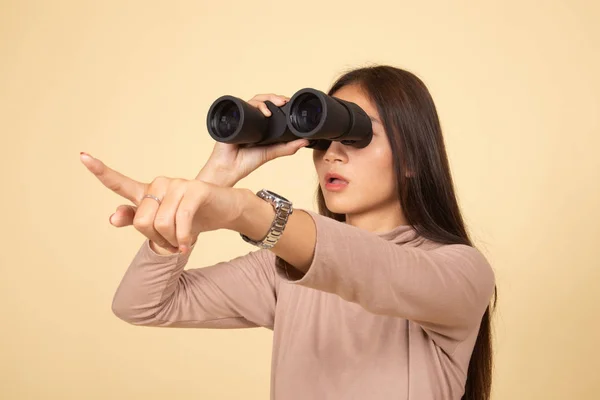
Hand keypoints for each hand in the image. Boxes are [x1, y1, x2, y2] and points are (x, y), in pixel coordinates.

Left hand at [80, 152, 243, 253]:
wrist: (224, 212)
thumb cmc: (193, 218)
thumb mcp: (163, 227)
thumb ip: (137, 222)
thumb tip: (112, 218)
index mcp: (148, 192)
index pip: (119, 183)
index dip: (100, 171)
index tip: (82, 156)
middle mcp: (159, 184)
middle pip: (141, 221)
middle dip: (156, 238)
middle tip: (171, 240)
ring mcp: (177, 184)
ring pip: (160, 223)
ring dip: (172, 240)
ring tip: (182, 240)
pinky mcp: (195, 189)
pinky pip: (180, 220)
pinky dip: (183, 238)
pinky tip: (187, 242)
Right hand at [197, 93, 309, 186]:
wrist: (229, 168)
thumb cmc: (246, 161)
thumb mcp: (272, 152)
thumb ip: (288, 147)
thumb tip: (306, 141)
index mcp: (260, 125)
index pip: (270, 107)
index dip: (279, 102)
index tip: (290, 103)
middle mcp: (251, 119)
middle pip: (262, 100)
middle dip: (274, 97)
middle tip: (285, 101)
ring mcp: (242, 117)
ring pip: (253, 100)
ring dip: (266, 100)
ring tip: (277, 105)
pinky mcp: (234, 118)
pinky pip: (243, 106)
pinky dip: (254, 105)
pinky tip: (264, 112)